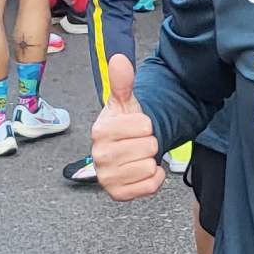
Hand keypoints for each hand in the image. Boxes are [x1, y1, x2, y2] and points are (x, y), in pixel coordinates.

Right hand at [91, 53, 163, 198]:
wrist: (123, 150)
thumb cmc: (124, 126)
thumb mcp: (125, 102)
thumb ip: (123, 82)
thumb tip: (119, 60)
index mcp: (100, 131)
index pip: (144, 126)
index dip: (146, 125)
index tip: (136, 127)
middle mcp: (99, 156)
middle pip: (149, 147)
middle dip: (149, 144)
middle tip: (137, 143)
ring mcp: (107, 177)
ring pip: (149, 167)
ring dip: (151, 161)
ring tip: (138, 156)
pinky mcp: (118, 194)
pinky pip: (151, 185)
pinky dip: (154, 178)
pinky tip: (142, 170)